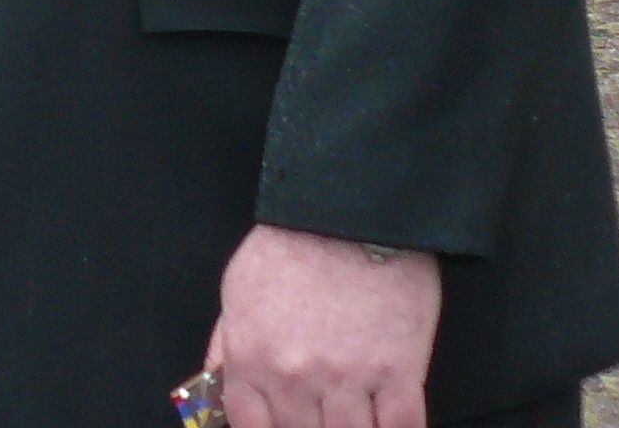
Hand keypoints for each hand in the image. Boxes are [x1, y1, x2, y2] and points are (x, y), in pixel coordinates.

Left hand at [204, 224, 440, 427]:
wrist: (352, 212)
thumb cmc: (292, 244)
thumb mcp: (238, 288)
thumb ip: (227, 343)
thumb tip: (218, 382)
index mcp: (251, 357)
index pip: (250, 426)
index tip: (278, 426)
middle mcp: (295, 377)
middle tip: (319, 414)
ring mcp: (348, 380)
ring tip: (351, 416)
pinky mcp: (399, 375)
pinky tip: (388, 424)